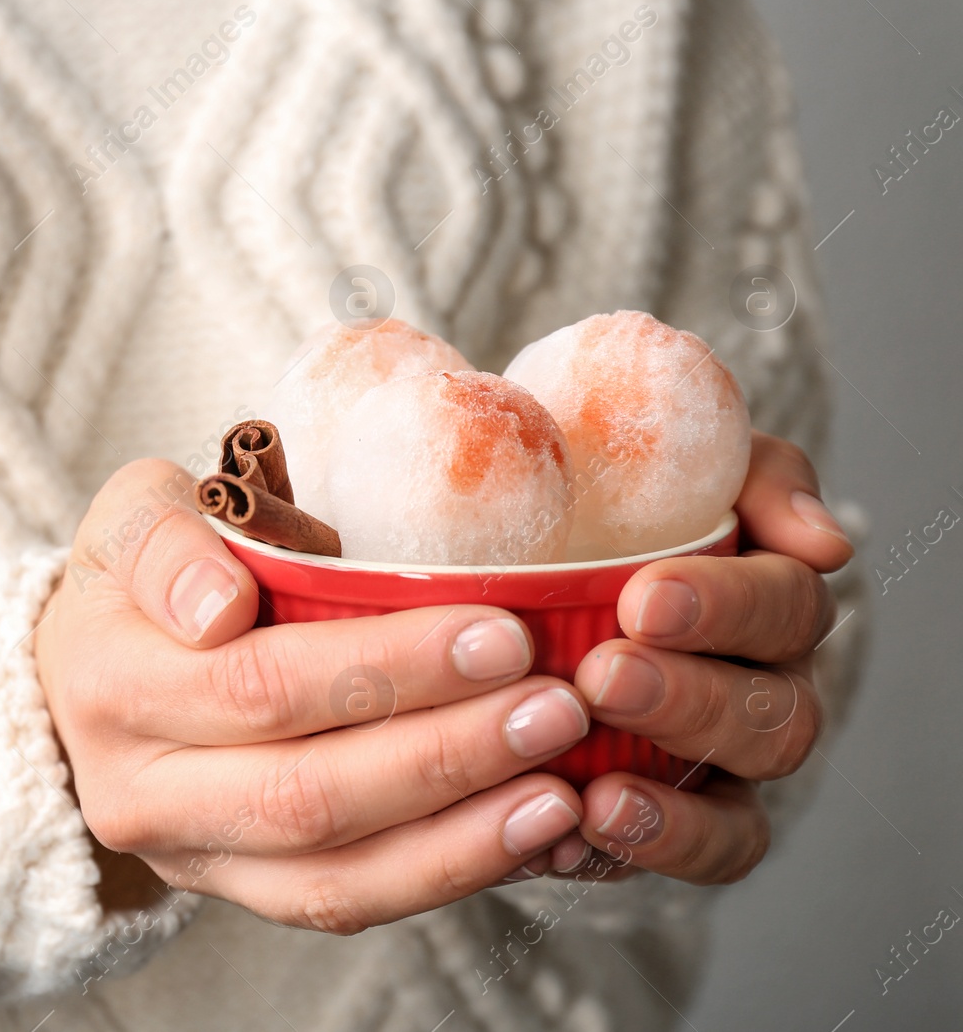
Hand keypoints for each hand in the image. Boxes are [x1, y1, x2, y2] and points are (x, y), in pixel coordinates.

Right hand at [36, 459, 594, 932]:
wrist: (90, 674)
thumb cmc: (142, 578)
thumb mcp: (130, 518)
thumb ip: (164, 541)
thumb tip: (219, 609)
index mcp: (110, 683)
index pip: (260, 686)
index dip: (386, 668)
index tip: (499, 632)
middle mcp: (139, 791)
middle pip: (306, 792)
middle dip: (446, 752)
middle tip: (556, 704)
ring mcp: (191, 855)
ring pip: (333, 874)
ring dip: (461, 836)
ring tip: (561, 789)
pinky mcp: (242, 890)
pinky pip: (347, 903)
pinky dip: (444, 874)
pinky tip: (525, 834)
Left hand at [550, 432, 853, 883]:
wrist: (492, 577)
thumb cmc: (583, 509)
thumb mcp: (644, 458)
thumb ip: (742, 474)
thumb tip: (822, 542)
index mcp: (761, 597)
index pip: (785, 603)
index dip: (727, 606)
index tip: (642, 598)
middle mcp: (759, 687)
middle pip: (775, 714)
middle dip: (690, 699)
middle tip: (601, 677)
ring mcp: (721, 767)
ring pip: (743, 799)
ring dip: (674, 795)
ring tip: (596, 784)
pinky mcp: (675, 825)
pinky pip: (695, 857)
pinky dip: (649, 850)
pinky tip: (580, 828)